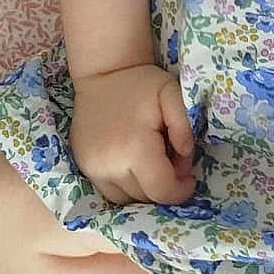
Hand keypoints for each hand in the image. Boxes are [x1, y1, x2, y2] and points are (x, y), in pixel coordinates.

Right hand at [69, 63, 196, 205]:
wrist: (102, 73)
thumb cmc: (141, 83)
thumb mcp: (172, 94)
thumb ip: (183, 126)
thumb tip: (186, 156)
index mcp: (134, 147)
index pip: (161, 190)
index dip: (180, 191)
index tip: (190, 178)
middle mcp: (109, 165)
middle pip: (144, 198)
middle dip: (165, 188)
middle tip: (174, 164)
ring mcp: (92, 168)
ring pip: (125, 200)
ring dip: (145, 191)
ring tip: (154, 165)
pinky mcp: (83, 166)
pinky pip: (109, 192)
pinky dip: (127, 188)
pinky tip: (136, 167)